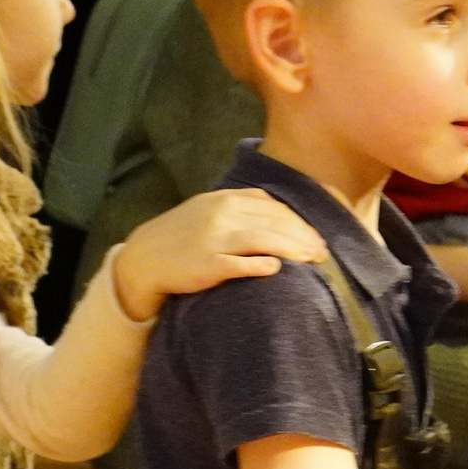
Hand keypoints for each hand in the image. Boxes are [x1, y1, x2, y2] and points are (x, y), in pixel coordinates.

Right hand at [114, 188, 327, 320]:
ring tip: (313, 261)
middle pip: (274, 223)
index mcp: (224, 199)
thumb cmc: (181, 236)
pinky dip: (261, 265)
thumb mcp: (208, 209)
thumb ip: (241, 205)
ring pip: (264, 240)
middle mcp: (221, 215)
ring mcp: (214, 239)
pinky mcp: (207, 264)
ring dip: (293, 250)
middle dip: (304, 237)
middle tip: (324, 253)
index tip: (318, 237)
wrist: (143, 259)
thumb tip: (276, 207)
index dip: (300, 222)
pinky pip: (240, 264)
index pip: (273, 207)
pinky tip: (278, 269)